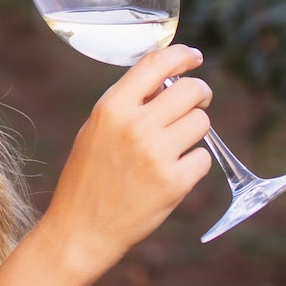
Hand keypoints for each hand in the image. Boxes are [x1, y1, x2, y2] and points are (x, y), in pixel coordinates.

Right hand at [42, 43, 214, 281]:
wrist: (82, 230)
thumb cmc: (88, 178)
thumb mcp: (95, 130)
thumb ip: (127, 104)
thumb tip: (166, 81)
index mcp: (112, 108)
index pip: (157, 63)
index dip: (182, 55)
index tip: (194, 58)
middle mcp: (135, 126)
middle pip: (190, 90)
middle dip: (199, 95)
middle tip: (197, 104)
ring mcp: (156, 154)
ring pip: (202, 123)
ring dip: (195, 131)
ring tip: (175, 147)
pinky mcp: (174, 182)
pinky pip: (203, 158)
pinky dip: (194, 164)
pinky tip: (173, 174)